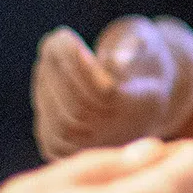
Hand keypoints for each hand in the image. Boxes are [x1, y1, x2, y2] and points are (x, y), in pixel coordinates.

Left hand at [32, 16, 192, 159]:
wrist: (143, 90)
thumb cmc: (140, 54)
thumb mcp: (144, 39)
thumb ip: (134, 45)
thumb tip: (116, 63)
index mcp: (147, 105)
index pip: (105, 94)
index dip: (79, 66)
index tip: (64, 35)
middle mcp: (128, 135)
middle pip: (79, 111)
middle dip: (59, 72)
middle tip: (54, 41)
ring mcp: (103, 151)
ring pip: (62, 127)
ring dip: (47, 85)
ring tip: (51, 56)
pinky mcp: (79, 158)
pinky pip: (52, 140)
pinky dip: (44, 105)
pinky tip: (49, 80)